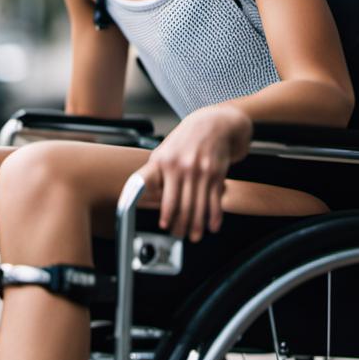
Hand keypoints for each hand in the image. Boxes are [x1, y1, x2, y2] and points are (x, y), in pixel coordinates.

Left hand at [137, 106, 252, 242]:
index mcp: (164, 162)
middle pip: (179, 206)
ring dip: (196, 226)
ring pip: (197, 207)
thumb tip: (142, 197)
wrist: (214, 123)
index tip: (163, 224)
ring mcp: (201, 172)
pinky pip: (214, 201)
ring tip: (193, 236)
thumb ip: (154, 174)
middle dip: (179, 225)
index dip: (162, 210)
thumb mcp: (164, 151)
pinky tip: (212, 226)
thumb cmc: (186, 140)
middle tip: (177, 234)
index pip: (158, 191)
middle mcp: (182, 167)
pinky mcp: (216, 175)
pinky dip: (214, 217)